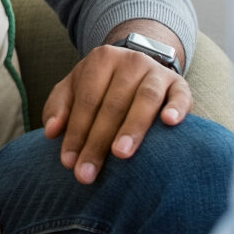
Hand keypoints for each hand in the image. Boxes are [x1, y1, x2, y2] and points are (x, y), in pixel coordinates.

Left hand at [42, 38, 190, 183]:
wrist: (138, 66)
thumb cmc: (100, 86)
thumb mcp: (74, 89)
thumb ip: (59, 107)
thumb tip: (51, 131)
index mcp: (101, 60)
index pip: (86, 100)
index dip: (76, 132)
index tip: (68, 162)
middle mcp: (130, 61)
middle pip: (113, 104)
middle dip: (97, 141)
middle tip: (88, 172)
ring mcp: (157, 71)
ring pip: (145, 99)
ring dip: (132, 128)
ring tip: (120, 154)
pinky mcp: (179, 84)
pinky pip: (181, 95)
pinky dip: (177, 108)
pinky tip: (169, 123)